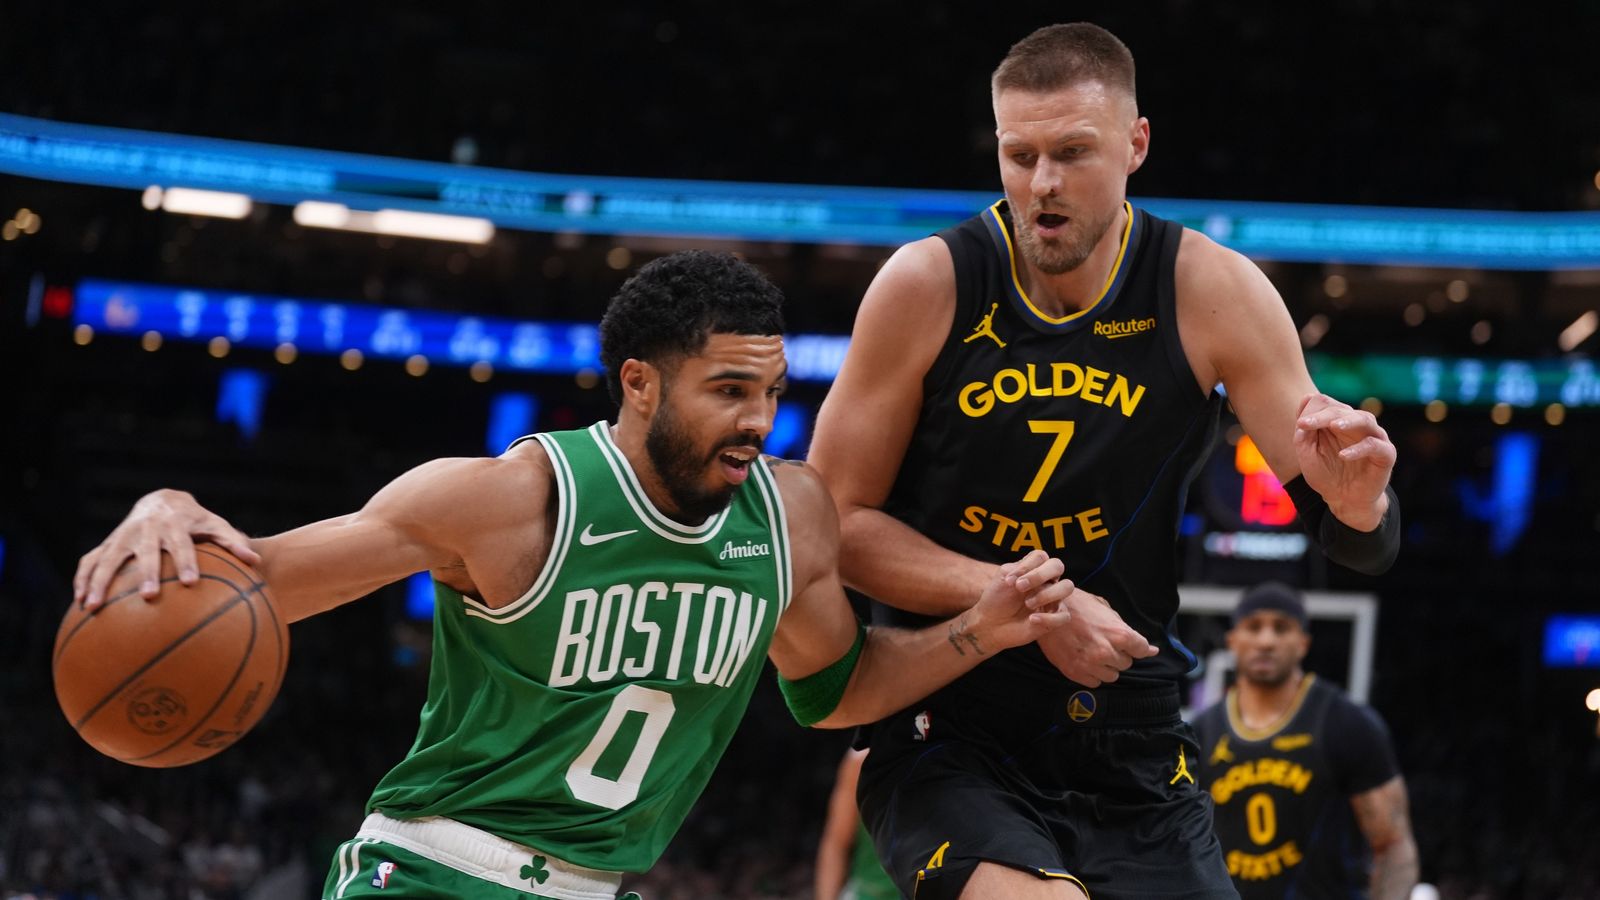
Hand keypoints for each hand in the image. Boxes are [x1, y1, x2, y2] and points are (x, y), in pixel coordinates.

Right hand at [74, 489, 258, 610]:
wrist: (162, 500)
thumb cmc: (195, 521)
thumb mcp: (216, 525)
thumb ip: (233, 542)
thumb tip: (256, 561)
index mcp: (174, 526)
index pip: (181, 545)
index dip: (186, 562)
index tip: (191, 583)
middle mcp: (146, 530)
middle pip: (144, 552)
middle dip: (144, 573)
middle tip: (147, 597)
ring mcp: (122, 536)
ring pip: (107, 558)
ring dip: (99, 582)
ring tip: (93, 607)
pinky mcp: (106, 544)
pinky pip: (89, 562)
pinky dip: (82, 580)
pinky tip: (79, 603)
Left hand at [958, 550, 1077, 653]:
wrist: (992, 623)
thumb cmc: (998, 598)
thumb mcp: (1004, 578)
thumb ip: (1018, 569)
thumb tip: (1029, 575)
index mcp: (1035, 568)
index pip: (1041, 556)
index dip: (1027, 566)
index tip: (1010, 581)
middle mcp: (1047, 581)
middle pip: (1058, 565)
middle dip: (1039, 575)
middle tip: (1020, 588)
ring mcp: (1053, 599)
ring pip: (1067, 586)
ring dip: (1047, 594)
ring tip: (1028, 604)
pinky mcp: (1055, 618)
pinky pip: (1064, 616)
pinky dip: (1048, 617)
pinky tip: (1032, 619)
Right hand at [1035, 587, 1159, 686]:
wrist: (1044, 611)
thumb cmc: (1075, 605)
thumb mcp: (1104, 608)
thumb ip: (1126, 628)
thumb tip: (1150, 649)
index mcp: (1118, 634)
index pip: (1142, 650)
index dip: (1139, 648)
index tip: (1137, 648)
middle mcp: (1107, 652)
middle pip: (1126, 664)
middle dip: (1119, 654)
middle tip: (1105, 643)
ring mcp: (1091, 665)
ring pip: (1112, 676)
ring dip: (1106, 666)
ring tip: (1093, 652)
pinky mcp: (1076, 673)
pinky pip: (1095, 682)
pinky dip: (1092, 673)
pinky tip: (1084, 660)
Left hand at [1293, 393, 1395, 530]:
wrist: (1343, 499)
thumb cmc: (1325, 473)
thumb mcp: (1308, 452)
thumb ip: (1305, 429)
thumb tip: (1307, 397)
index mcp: (1338, 420)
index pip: (1326, 403)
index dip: (1311, 411)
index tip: (1300, 425)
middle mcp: (1357, 424)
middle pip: (1342, 409)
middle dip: (1322, 416)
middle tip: (1305, 424)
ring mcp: (1374, 437)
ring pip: (1364, 419)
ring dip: (1347, 421)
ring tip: (1333, 426)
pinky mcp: (1385, 454)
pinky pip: (1376, 445)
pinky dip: (1360, 449)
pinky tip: (1343, 455)